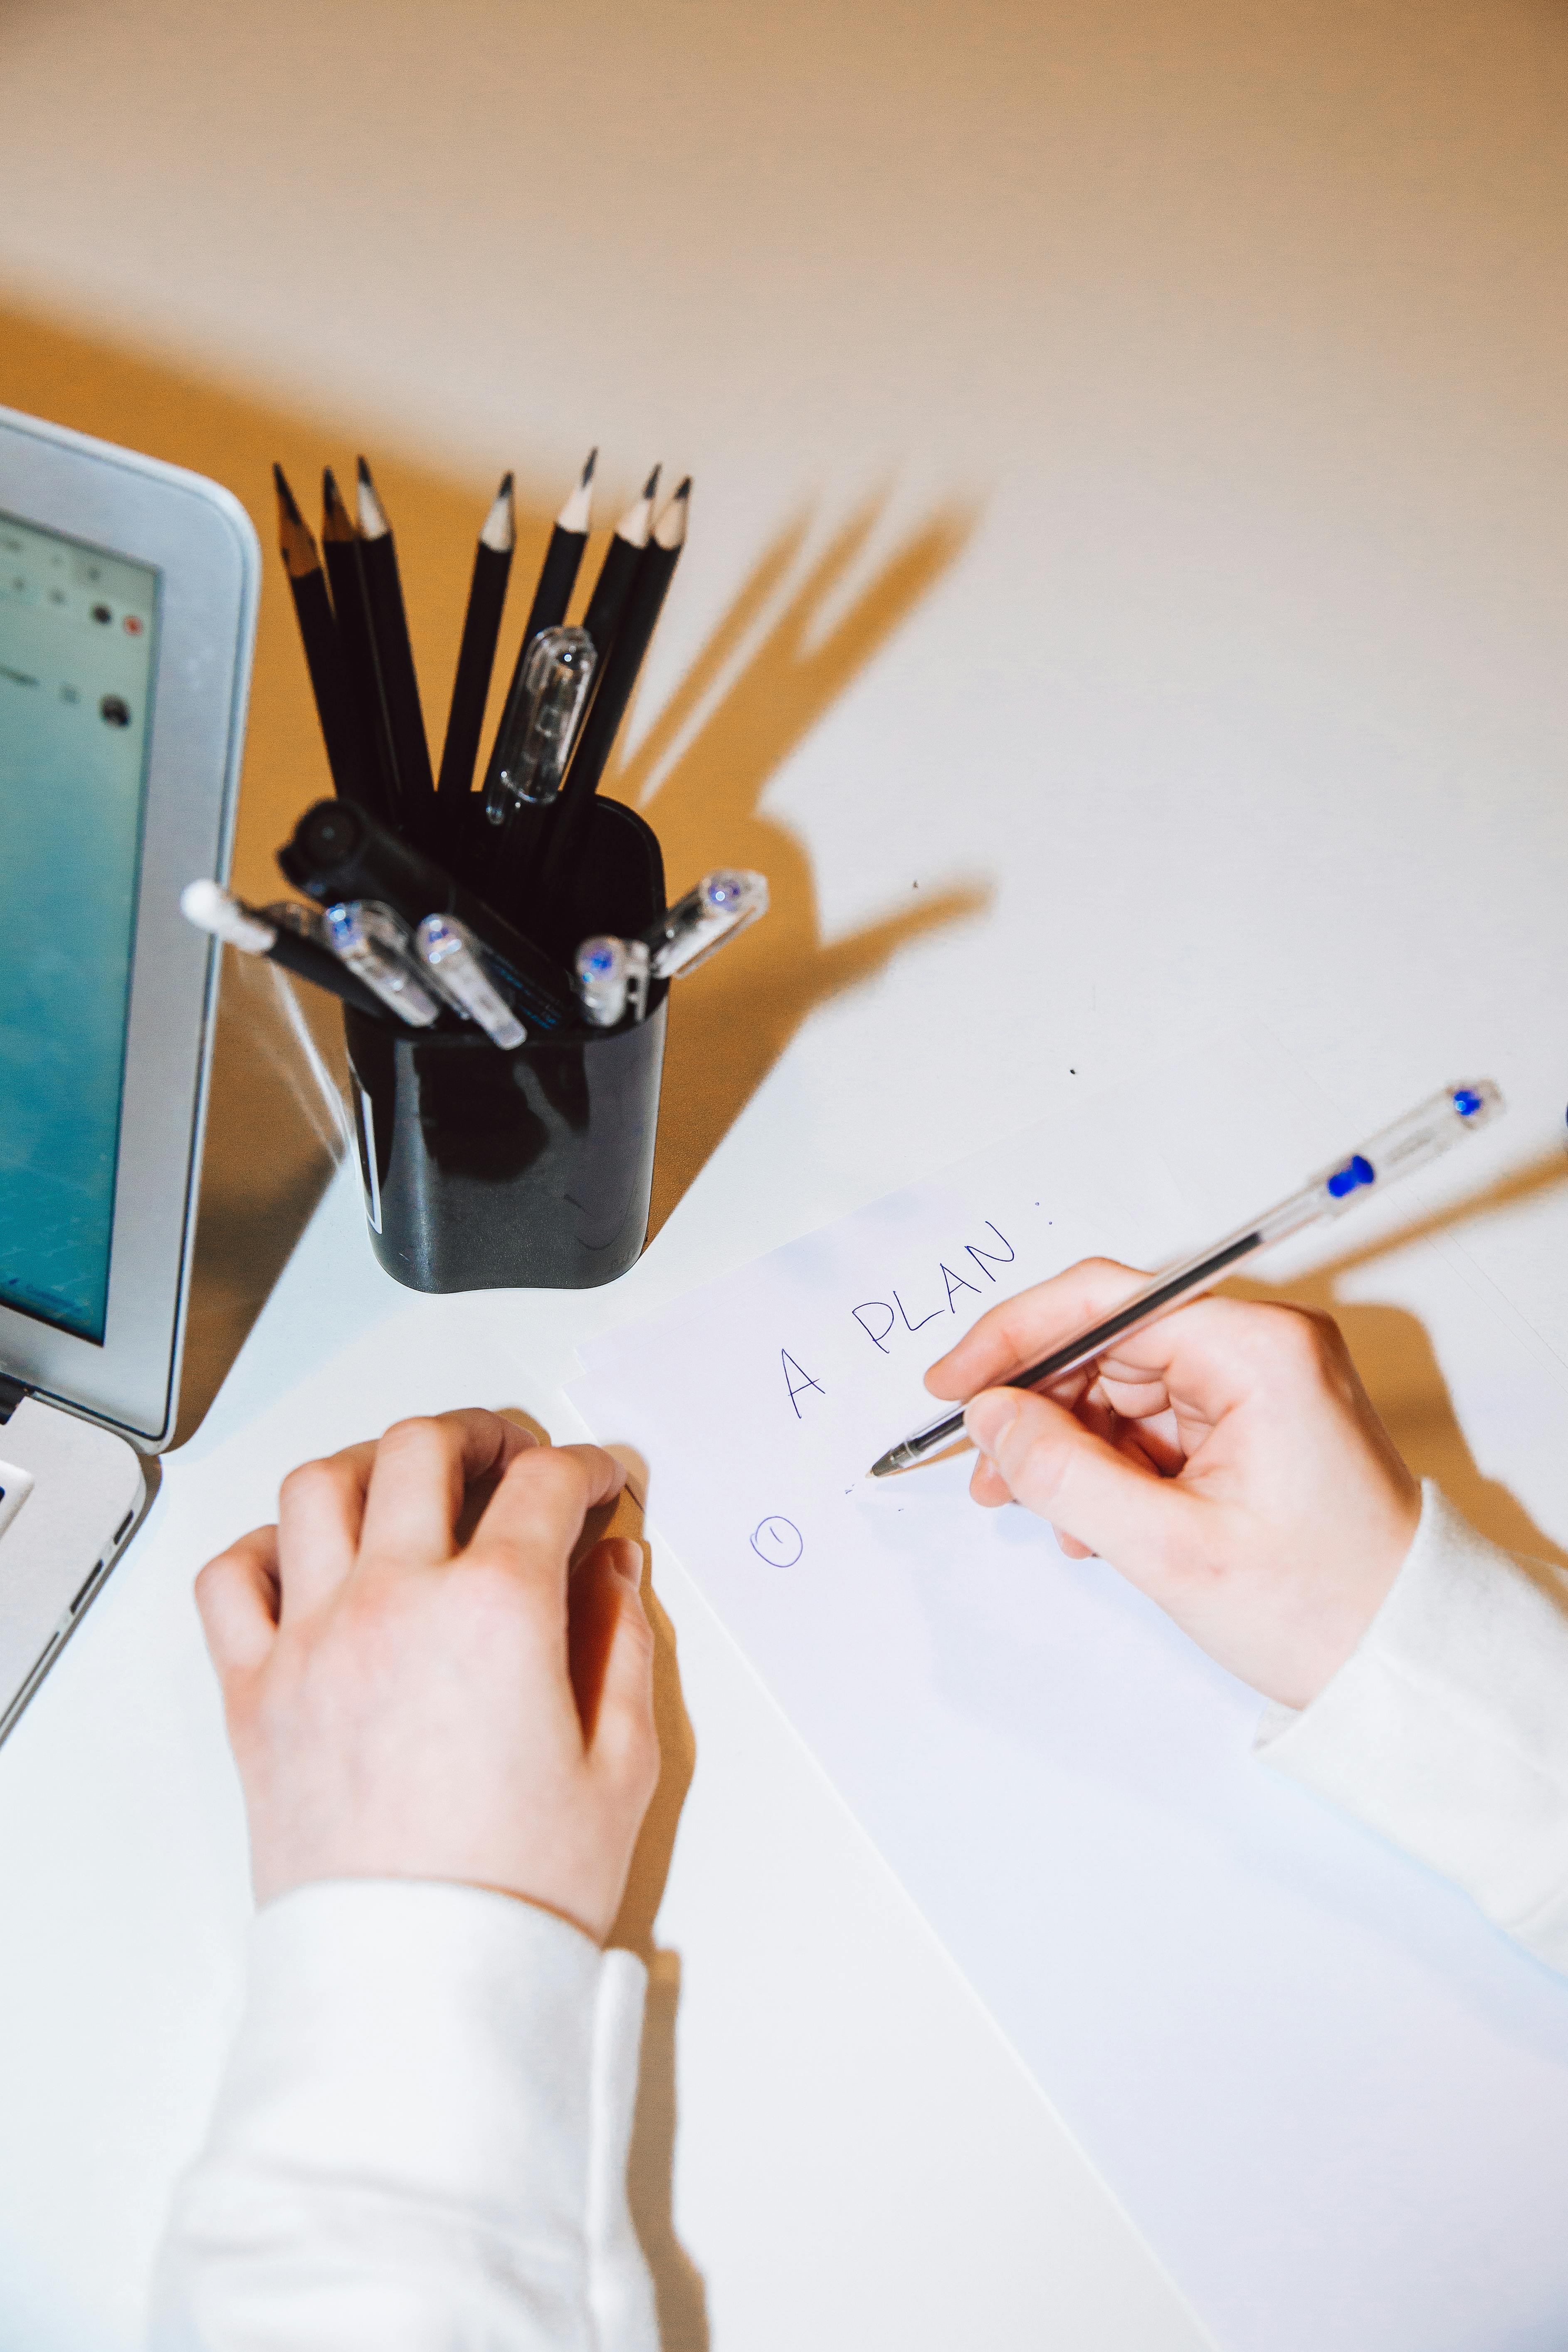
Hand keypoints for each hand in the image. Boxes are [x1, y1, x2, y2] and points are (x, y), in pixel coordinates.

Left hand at [195, 1410, 657, 1941]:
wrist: (423, 1986)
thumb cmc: (522, 1889)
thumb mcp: (621, 1762)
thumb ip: (621, 1643)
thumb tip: (614, 1565)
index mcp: (495, 1612)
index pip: (547, 1486)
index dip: (587, 1467)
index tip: (600, 1483)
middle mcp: (395, 1603)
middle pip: (422, 1450)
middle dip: (481, 1434)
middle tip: (512, 1458)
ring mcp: (312, 1642)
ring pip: (318, 1488)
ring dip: (372, 1465)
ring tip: (410, 1486)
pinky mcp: (255, 1695)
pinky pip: (230, 1579)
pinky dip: (264, 1546)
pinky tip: (309, 1560)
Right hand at [924, 1263, 1420, 1709]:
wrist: (1407, 1661)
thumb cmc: (1324, 1608)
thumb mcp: (1170, 1549)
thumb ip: (1063, 1473)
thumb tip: (989, 1416)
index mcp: (1257, 1350)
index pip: (1105, 1301)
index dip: (1014, 1337)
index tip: (950, 1385)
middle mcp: (1261, 1348)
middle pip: (1108, 1342)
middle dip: (1036, 1405)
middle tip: (985, 1468)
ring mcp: (1259, 1384)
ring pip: (1121, 1386)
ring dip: (1067, 1446)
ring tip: (1032, 1507)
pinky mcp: (1253, 1423)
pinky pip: (1152, 1422)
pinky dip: (1107, 1465)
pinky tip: (1085, 1521)